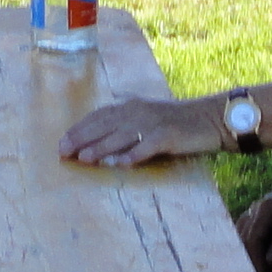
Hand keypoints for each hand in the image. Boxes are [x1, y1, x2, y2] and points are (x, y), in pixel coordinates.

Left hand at [62, 93, 224, 165]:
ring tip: (85, 158)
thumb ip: (125, 127)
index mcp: (131, 106)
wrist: (209, 119)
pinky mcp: (168, 135)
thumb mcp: (146, 119)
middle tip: (63, 151)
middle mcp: (138, 111)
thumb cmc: (175, 122)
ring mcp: (153, 122)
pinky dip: (135, 154)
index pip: (99, 116)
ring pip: (122, 135)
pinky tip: (123, 164)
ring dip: (102, 146)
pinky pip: (148, 146)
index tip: (62, 141)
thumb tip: (97, 143)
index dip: (79, 128)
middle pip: (104, 124)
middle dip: (82, 138)